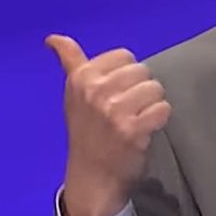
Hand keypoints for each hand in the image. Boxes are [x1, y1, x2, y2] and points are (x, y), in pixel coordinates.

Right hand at [46, 34, 171, 215]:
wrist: (91, 178)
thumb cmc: (86, 133)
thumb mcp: (73, 94)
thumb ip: (70, 62)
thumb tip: (52, 38)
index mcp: (81, 78)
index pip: (124, 56)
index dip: (126, 76)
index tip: (113, 95)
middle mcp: (95, 91)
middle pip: (142, 71)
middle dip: (140, 90)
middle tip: (126, 111)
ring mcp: (113, 110)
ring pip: (156, 88)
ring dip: (151, 106)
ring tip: (136, 121)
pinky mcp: (132, 129)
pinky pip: (163, 109)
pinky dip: (159, 120)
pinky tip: (144, 131)